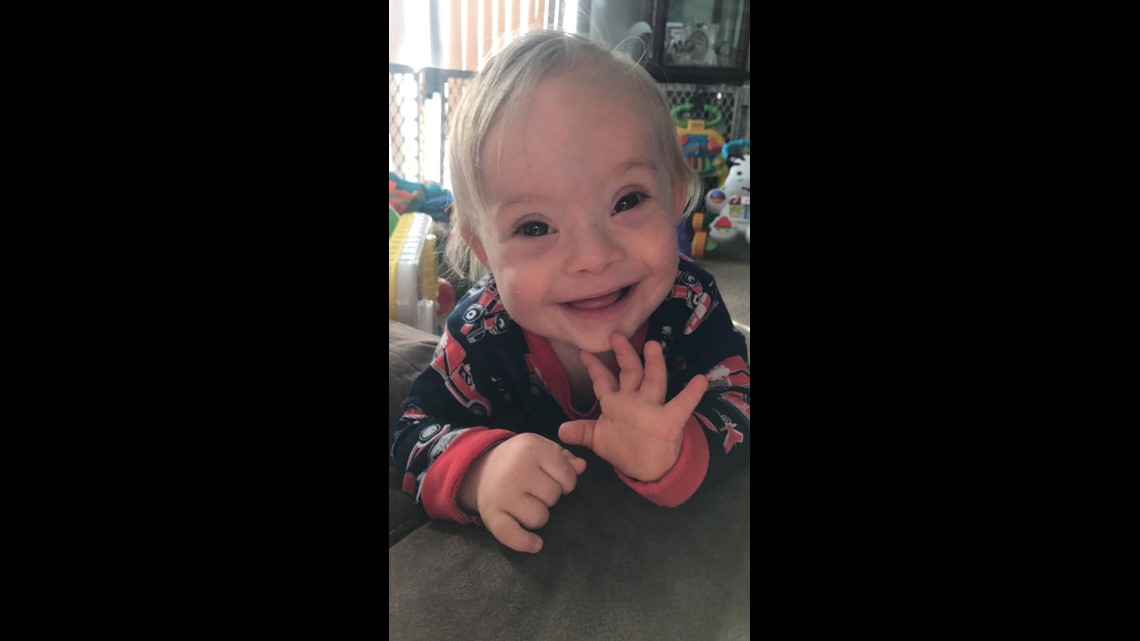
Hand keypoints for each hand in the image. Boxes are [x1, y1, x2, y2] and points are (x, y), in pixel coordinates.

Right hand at [457, 433, 587, 553]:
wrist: (479, 469)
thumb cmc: (518, 459)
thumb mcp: (540, 448)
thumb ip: (564, 457)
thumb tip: (581, 466)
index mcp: (531, 449)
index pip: (567, 475)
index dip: (566, 481)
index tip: (555, 480)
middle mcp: (516, 470)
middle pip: (553, 496)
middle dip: (550, 496)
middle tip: (535, 491)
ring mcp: (503, 494)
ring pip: (539, 517)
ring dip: (538, 515)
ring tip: (527, 504)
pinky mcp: (491, 514)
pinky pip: (512, 535)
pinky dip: (525, 542)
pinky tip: (535, 543)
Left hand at [559, 333, 707, 481]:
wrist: (648, 469)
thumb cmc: (623, 448)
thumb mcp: (599, 440)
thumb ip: (582, 432)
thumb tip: (561, 430)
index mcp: (615, 402)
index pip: (603, 381)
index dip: (594, 367)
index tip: (584, 352)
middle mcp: (634, 399)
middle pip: (629, 372)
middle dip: (623, 354)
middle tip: (616, 335)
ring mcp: (652, 408)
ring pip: (653, 381)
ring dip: (653, 364)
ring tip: (653, 346)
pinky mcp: (669, 421)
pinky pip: (681, 405)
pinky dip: (691, 394)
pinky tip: (699, 380)